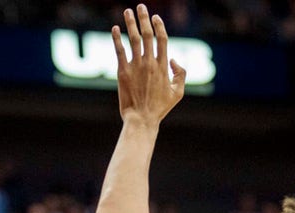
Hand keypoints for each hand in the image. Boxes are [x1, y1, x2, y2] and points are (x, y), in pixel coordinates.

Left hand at [112, 4, 185, 124]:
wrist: (142, 119)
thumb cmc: (160, 108)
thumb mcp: (178, 93)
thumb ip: (180, 74)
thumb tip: (174, 59)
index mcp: (163, 66)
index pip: (162, 39)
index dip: (159, 26)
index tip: (155, 17)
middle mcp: (150, 63)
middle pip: (147, 34)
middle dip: (144, 18)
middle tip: (140, 6)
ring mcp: (136, 66)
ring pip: (133, 39)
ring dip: (130, 23)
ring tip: (127, 11)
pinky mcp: (123, 72)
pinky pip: (119, 51)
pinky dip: (116, 38)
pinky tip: (114, 28)